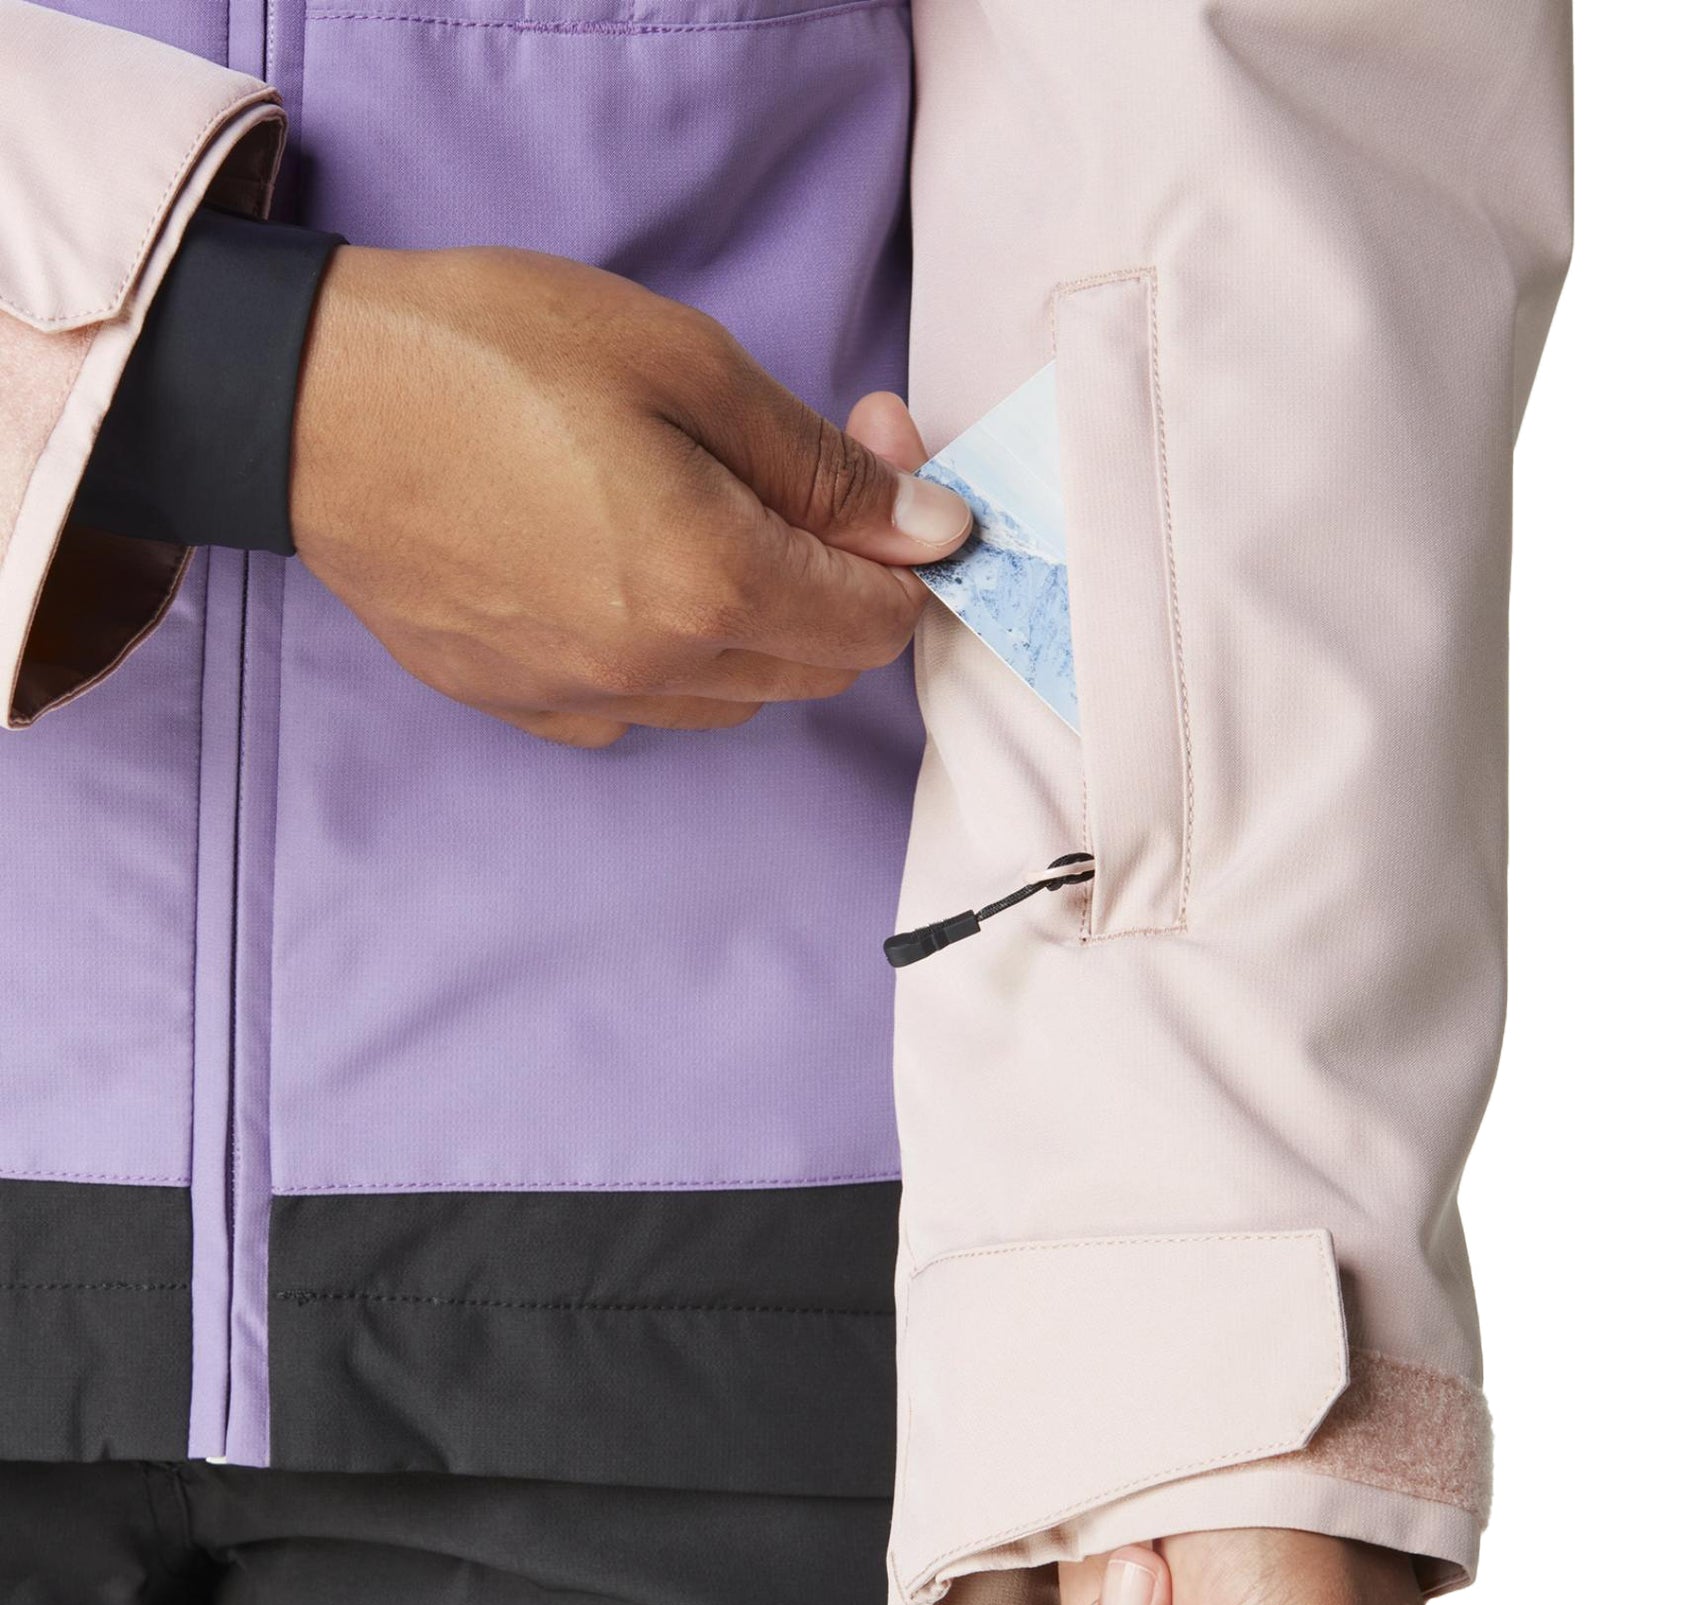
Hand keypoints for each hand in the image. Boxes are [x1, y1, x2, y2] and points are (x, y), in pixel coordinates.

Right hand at [289, 245, 968, 746]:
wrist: (306, 403)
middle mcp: (657, 672)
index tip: (876, 462)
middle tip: (792, 469)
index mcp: (713, 585)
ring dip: (758, 619)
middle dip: (839, 576)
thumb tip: (936, 531)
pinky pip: (649, 707)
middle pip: (819, 666)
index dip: (902, 547)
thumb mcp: (686, 365)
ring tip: (698, 511)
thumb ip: (824, 466)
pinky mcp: (525, 707)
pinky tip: (622, 570)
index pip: (879, 622)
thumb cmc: (492, 355)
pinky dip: (673, 653)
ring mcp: (585, 701)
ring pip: (740, 694)